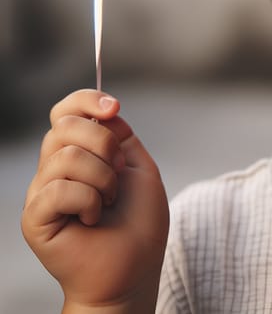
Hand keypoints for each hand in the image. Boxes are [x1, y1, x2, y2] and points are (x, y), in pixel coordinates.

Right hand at [22, 90, 168, 312]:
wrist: (135, 267)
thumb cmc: (139, 221)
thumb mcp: (138, 165)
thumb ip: (119, 134)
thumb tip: (102, 109)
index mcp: (79, 151)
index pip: (66, 111)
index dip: (86, 100)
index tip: (114, 107)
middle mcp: (55, 167)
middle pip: (65, 125)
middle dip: (105, 143)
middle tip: (119, 172)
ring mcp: (43, 192)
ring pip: (66, 156)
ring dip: (103, 178)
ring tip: (109, 201)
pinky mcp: (35, 218)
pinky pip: (58, 189)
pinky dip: (89, 200)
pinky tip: (94, 217)